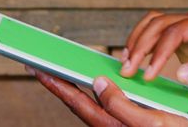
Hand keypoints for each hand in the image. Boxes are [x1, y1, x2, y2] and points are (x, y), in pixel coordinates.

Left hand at [27, 65, 187, 126]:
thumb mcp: (151, 123)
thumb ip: (121, 105)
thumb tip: (98, 84)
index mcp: (111, 125)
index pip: (75, 101)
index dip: (55, 83)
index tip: (36, 68)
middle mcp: (110, 125)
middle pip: (78, 101)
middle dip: (59, 82)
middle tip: (40, 66)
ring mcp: (118, 125)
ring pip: (91, 103)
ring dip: (75, 86)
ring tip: (62, 72)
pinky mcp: (129, 122)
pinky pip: (106, 104)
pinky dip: (96, 91)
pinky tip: (99, 83)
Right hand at [120, 8, 187, 100]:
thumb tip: (179, 73)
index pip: (176, 30)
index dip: (158, 51)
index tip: (147, 73)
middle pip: (160, 23)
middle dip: (141, 45)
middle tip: (128, 69)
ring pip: (157, 25)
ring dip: (139, 41)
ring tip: (126, 62)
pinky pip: (163, 38)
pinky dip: (148, 45)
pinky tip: (138, 59)